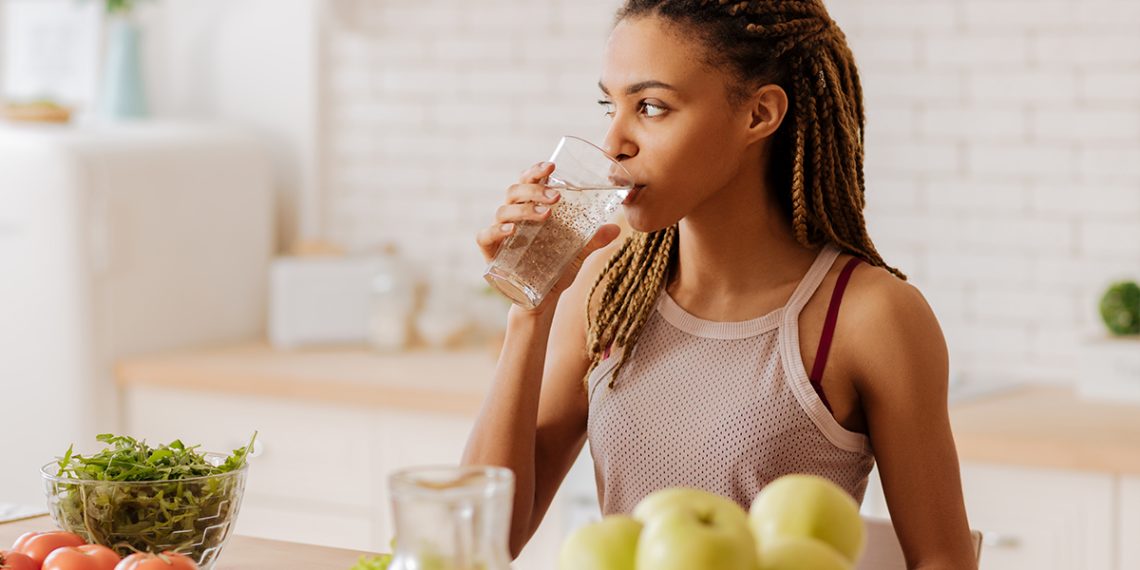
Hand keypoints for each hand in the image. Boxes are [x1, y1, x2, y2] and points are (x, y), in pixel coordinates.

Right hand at [477, 162, 620, 312]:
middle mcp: (513, 218)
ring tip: (545, 214)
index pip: (529, 182)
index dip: (536, 171)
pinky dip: (497, 231)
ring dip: (523, 209)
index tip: (552, 166)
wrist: (541, 302)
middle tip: (556, 197)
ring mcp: (500, 235)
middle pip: (514, 191)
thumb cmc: (555, 271)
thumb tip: (616, 229)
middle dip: (534, 189)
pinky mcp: (491, 254)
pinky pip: (485, 236)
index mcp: (531, 210)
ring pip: (503, 210)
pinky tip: (512, 230)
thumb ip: (593, 241)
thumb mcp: (577, 255)